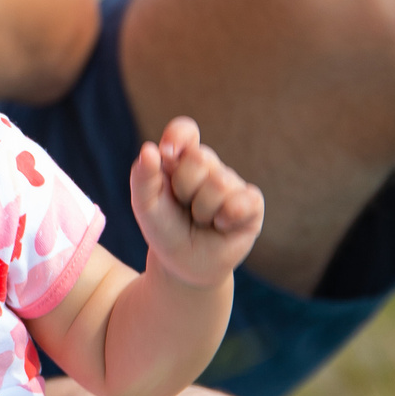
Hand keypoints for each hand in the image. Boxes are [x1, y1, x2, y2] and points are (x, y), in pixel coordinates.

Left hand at [129, 116, 263, 289]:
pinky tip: (221, 226)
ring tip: (201, 220)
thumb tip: (150, 148)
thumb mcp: (144, 205)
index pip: (185, 130)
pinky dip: (227, 218)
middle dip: (185, 188)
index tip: (167, 152)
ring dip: (203, 210)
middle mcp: (209, 166)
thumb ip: (142, 177)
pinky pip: (245, 200)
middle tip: (184, 207)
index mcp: (180, 159)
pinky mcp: (252, 204)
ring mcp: (232, 183)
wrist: (183, 265)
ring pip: (219, 183)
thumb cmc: (164, 229)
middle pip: (200, 158)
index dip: (178, 136)